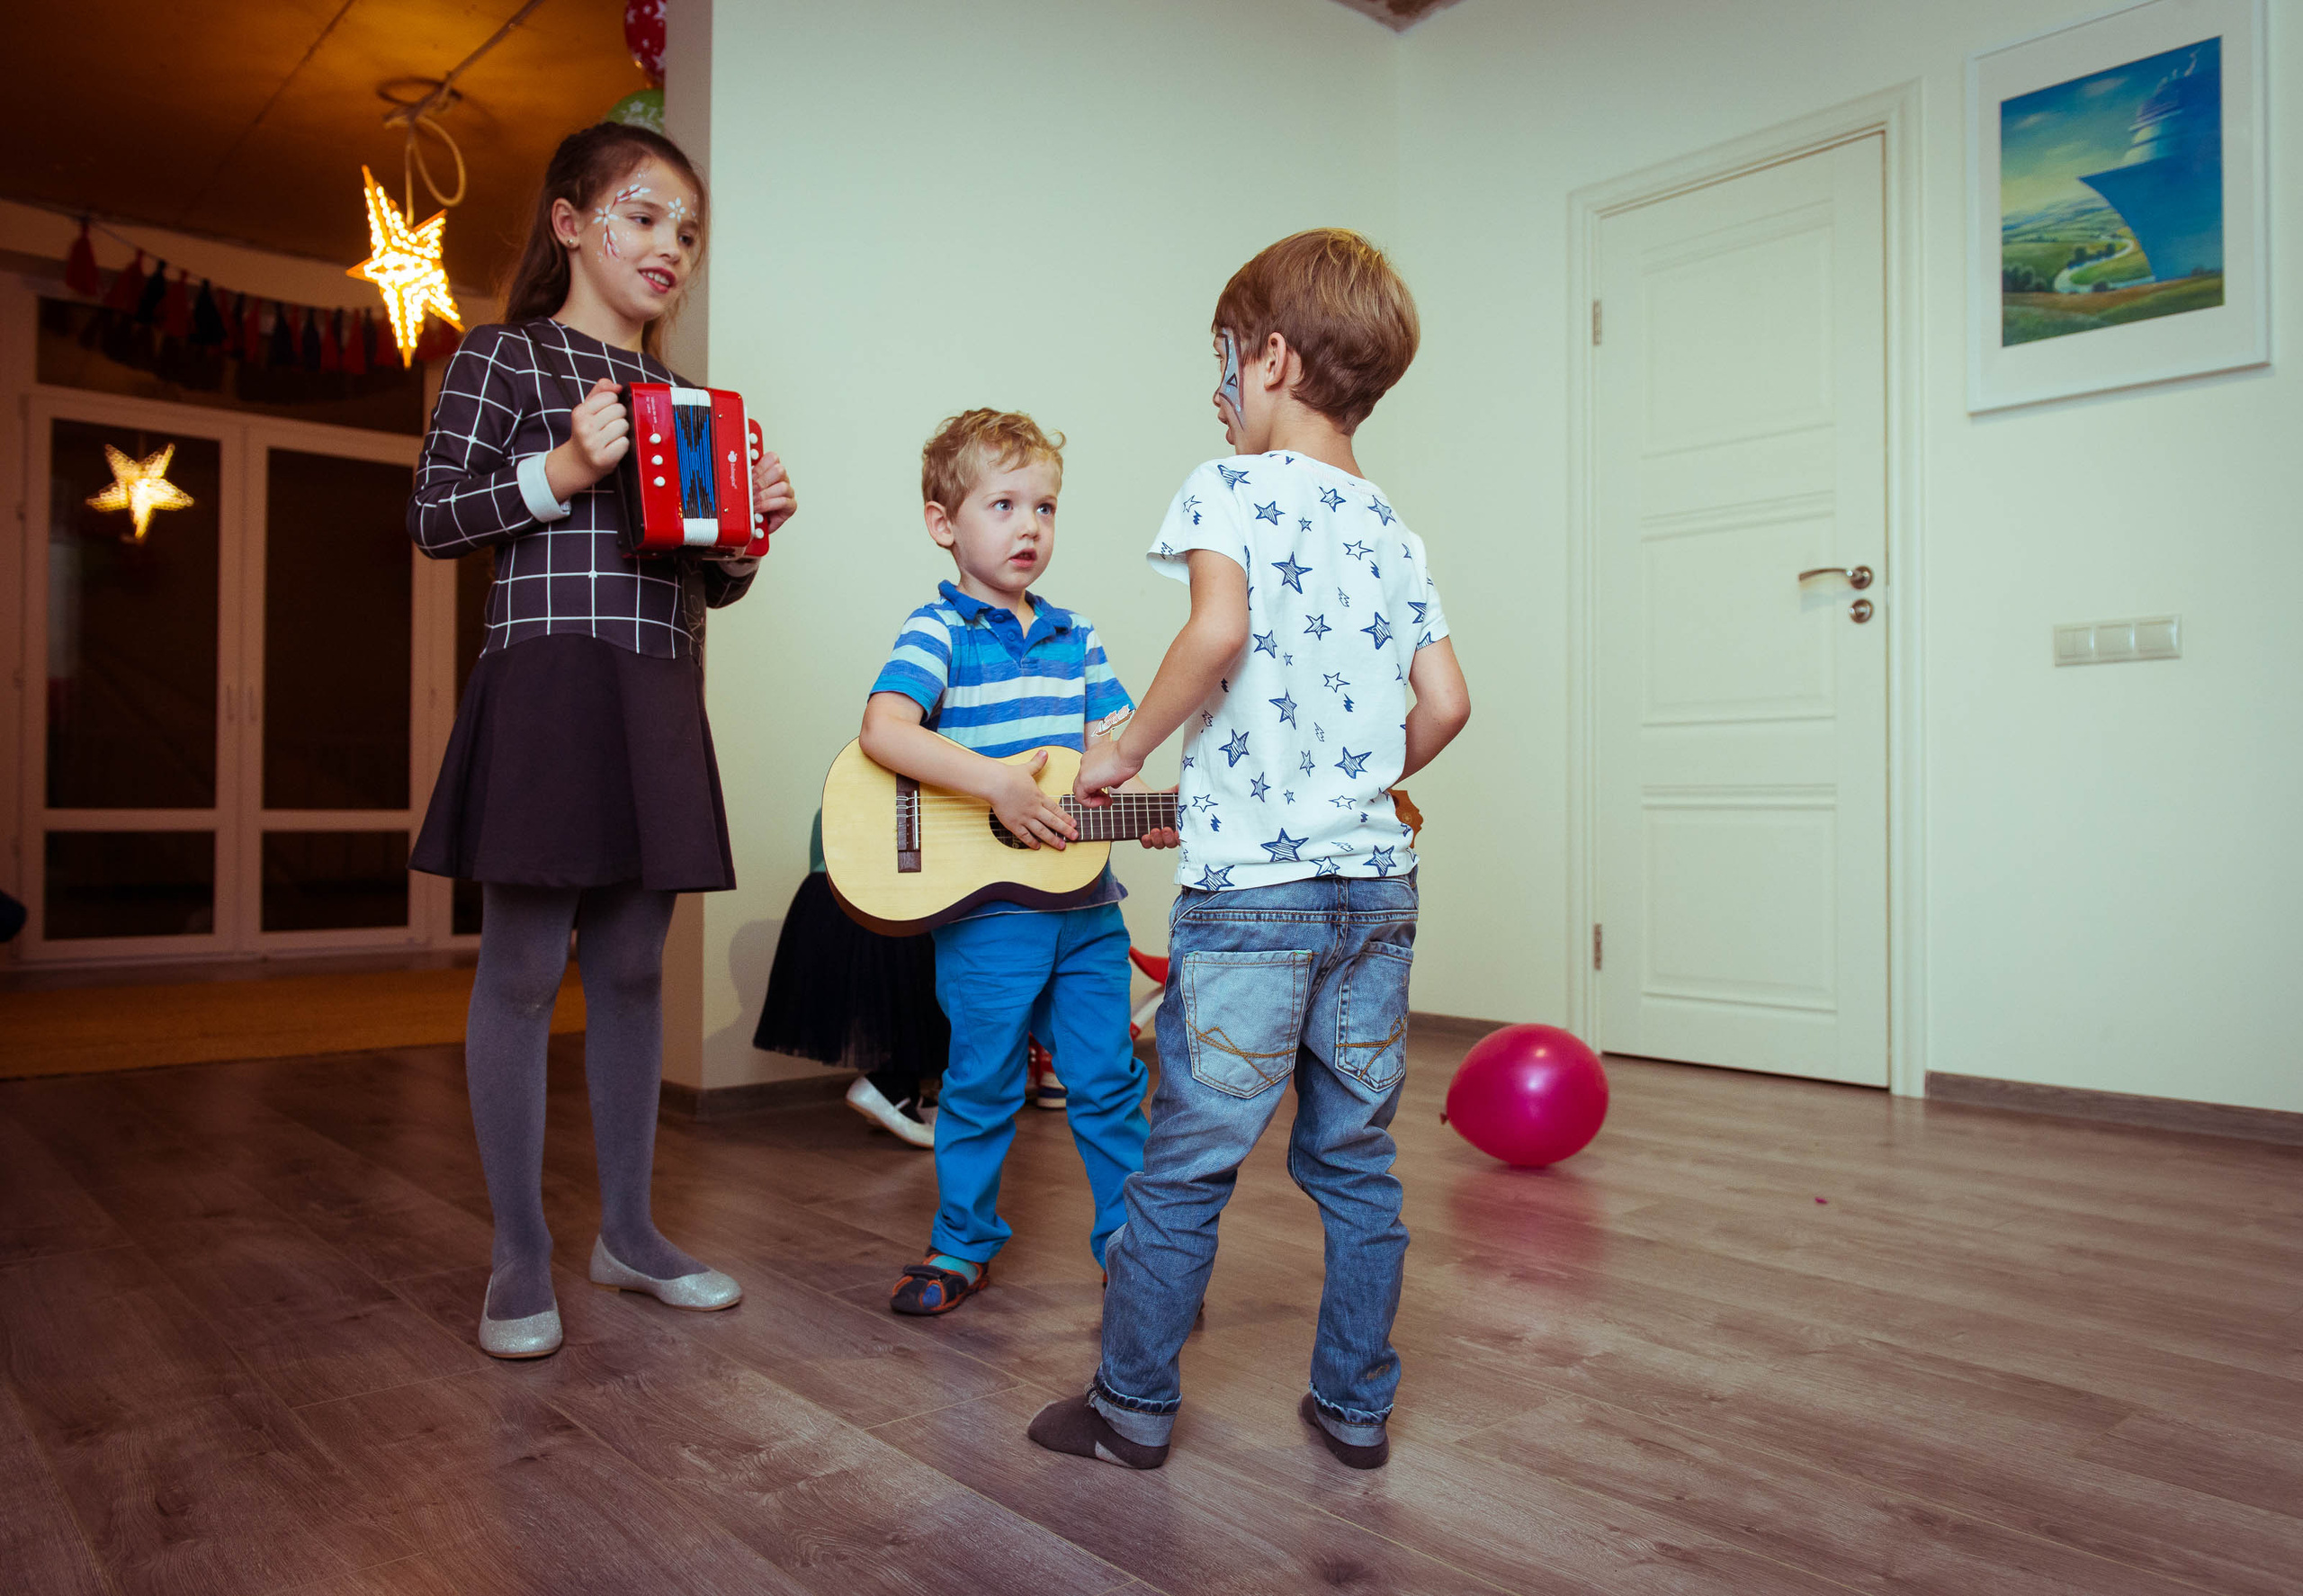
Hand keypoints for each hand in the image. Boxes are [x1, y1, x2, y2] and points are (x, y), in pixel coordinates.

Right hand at [547, 378, 629, 496]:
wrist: (579, 461)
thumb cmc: (587, 432)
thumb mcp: (588, 408)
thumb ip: (601, 391)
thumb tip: (617, 386)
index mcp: (580, 413)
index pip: (610, 396)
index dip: (613, 403)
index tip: (606, 412)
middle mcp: (584, 428)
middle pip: (619, 410)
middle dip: (619, 417)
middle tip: (609, 426)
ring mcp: (593, 444)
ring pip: (624, 425)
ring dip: (622, 431)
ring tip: (611, 436)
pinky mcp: (603, 458)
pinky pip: (625, 443)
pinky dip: (623, 445)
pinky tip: (613, 446)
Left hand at [753, 448, 794, 536]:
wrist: (756, 523)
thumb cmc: (751, 504)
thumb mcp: (745, 488)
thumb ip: (745, 479)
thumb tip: (737, 473)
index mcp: (772, 470)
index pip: (773, 458)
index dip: (760, 466)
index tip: (749, 475)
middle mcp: (782, 479)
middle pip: (779, 470)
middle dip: (762, 481)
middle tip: (751, 490)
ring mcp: (788, 492)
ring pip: (783, 486)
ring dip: (765, 495)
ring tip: (754, 501)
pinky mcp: (791, 506)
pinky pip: (784, 502)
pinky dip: (769, 505)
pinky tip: (759, 508)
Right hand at [989, 752, 1076, 849]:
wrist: (996, 784)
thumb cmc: (1010, 776)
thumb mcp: (1027, 768)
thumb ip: (1037, 763)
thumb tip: (1044, 752)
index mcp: (1039, 797)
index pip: (1056, 809)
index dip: (1066, 817)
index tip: (1074, 823)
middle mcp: (1035, 809)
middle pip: (1053, 822)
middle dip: (1065, 830)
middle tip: (1074, 837)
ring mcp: (1025, 818)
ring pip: (1042, 831)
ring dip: (1053, 839)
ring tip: (1061, 846)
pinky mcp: (1014, 824)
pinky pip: (1025, 836)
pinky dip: (1032, 842)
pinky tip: (1037, 847)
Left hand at [1073, 738, 1143, 807]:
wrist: (1129, 751)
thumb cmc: (1130, 756)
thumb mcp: (1121, 765)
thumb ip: (1113, 774)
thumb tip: (1113, 783)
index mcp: (1094, 755)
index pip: (1091, 772)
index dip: (1100, 784)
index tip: (1111, 788)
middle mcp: (1086, 760)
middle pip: (1083, 781)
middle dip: (1095, 793)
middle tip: (1107, 798)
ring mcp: (1083, 769)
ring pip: (1079, 789)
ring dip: (1093, 799)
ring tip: (1107, 801)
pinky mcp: (1084, 779)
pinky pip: (1080, 796)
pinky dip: (1090, 803)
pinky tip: (1103, 801)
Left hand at [1134, 783, 1179, 849]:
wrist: (1140, 797)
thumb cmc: (1158, 797)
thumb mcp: (1171, 793)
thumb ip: (1180, 791)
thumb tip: (1187, 788)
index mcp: (1177, 824)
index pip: (1182, 835)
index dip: (1181, 837)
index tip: (1179, 832)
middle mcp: (1168, 833)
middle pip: (1172, 842)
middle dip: (1169, 838)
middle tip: (1166, 829)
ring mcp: (1157, 836)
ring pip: (1160, 844)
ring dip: (1158, 839)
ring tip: (1155, 830)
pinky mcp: (1145, 837)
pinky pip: (1147, 844)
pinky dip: (1147, 842)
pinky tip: (1145, 836)